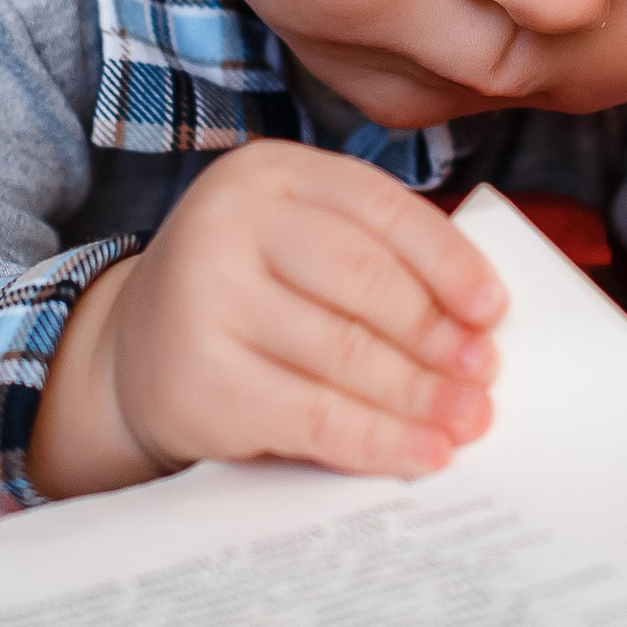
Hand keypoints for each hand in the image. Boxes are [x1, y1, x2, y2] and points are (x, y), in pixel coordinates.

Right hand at [29, 141, 504, 498]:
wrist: (131, 354)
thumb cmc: (247, 294)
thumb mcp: (298, 245)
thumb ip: (377, 257)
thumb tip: (481, 323)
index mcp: (271, 172)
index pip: (381, 208)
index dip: (448, 261)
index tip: (494, 310)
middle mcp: (229, 220)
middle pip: (365, 279)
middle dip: (438, 335)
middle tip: (486, 375)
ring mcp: (205, 296)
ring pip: (345, 352)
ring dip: (420, 394)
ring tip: (468, 420)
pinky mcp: (200, 377)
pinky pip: (312, 415)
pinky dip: (378, 440)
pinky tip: (422, 454)